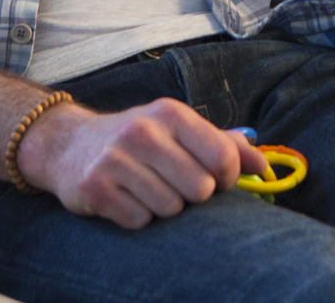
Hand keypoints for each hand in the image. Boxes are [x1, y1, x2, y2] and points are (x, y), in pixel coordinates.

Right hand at [16, 99, 268, 229]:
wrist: (70, 144)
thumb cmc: (138, 138)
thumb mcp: (178, 128)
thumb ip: (224, 143)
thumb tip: (265, 167)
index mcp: (171, 114)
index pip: (223, 157)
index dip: (228, 178)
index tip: (217, 179)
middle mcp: (143, 131)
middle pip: (200, 188)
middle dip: (193, 195)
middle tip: (175, 185)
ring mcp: (116, 159)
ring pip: (170, 208)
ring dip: (164, 208)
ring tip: (147, 189)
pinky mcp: (95, 187)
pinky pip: (139, 220)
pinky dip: (138, 217)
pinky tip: (126, 199)